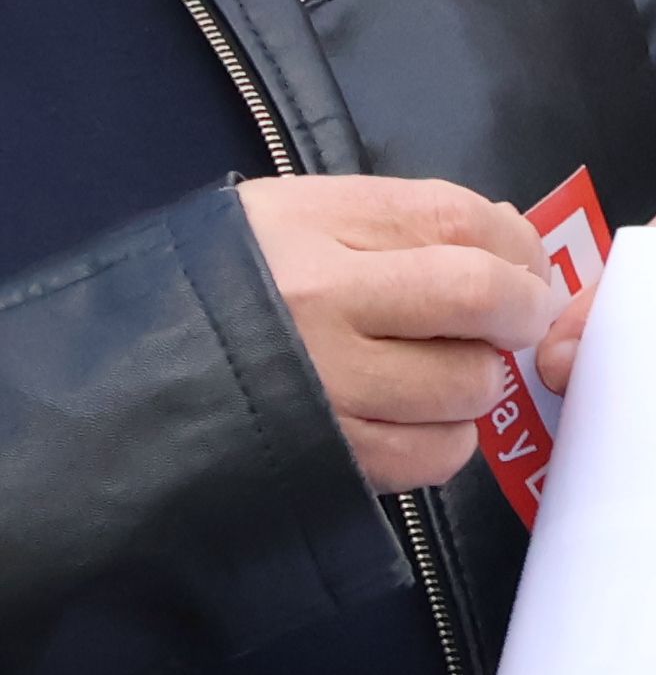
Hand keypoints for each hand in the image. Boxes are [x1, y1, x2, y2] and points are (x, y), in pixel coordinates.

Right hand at [234, 172, 553, 490]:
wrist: (114, 388)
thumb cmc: (216, 296)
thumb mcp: (283, 224)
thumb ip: (392, 226)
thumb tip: (511, 245)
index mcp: (307, 224)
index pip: (457, 217)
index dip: (516, 247)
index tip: (522, 269)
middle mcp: (318, 299)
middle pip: (481, 296)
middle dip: (519, 313)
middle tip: (510, 325)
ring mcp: (327, 383)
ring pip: (471, 382)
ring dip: (476, 382)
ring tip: (435, 374)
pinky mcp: (335, 457)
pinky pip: (441, 451)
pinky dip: (446, 437)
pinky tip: (407, 419)